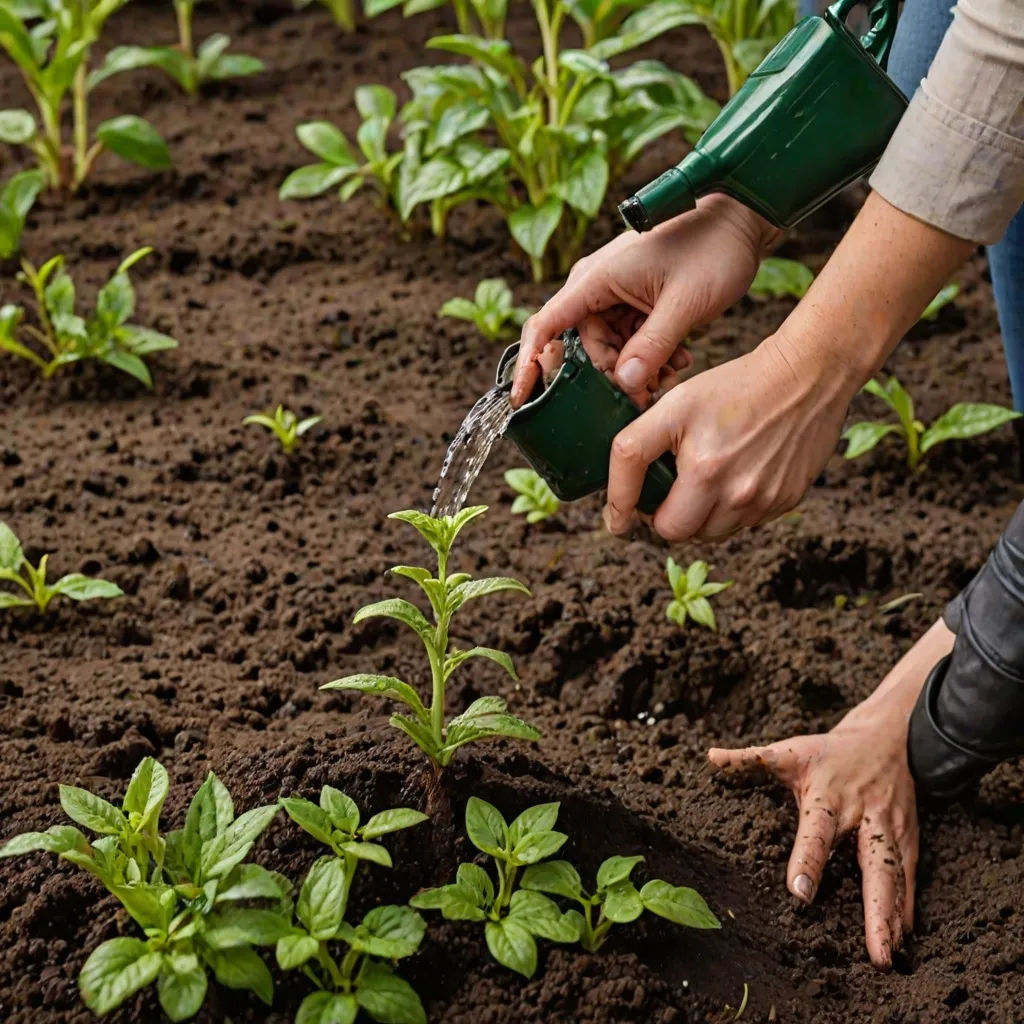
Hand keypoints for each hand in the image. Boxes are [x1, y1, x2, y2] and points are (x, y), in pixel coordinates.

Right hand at [511, 194, 778, 408]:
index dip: (528, 365)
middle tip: (644, 396)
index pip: (545, 326)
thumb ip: (653, 346)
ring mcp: (615, 295)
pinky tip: (677, 361)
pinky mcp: (633, 303)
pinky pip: (628, 342)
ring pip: (608, 350)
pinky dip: (649, 358)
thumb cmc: (713, 248)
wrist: (742, 221)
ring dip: (636, 370)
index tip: (521, 399)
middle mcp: (596, 287)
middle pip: (581, 348)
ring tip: (671, 374)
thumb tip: (625, 386)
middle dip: (609, 377)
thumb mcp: (684, 303)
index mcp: (595, 279)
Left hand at [602, 331, 852, 540]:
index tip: (616, 520)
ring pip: (710, 532)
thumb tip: (620, 492)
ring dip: (698, 515)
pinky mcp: (784, 502)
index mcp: (704, 469)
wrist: (807, 377)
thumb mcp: (675, 404)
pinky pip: (743, 523)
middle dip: (664, 516)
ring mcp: (762, 501)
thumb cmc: (738, 385)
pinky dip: (730, 507)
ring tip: (701, 478)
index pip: (650, 513)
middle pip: (679, 533)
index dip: (623, 515)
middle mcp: (734, 491)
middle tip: (662, 491)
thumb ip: (637, 446)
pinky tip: (733, 473)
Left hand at [708, 620, 954, 969]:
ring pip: (896, 878)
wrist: (888, 739)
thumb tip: (709, 756)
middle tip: (875, 953)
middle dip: (875, 910)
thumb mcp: (790, 750)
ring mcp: (891, 831)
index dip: (808, 862)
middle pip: (874, 866)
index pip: (817, 832)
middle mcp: (865, 816)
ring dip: (892, 918)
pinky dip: (906, 910)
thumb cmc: (828, 751)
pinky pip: (909, 879)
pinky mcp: (908, 841)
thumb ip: (751, 759)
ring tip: (885, 957)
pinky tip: (902, 940)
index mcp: (830, 797)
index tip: (798, 894)